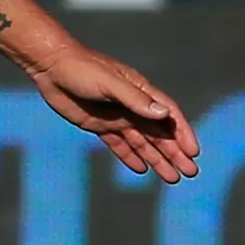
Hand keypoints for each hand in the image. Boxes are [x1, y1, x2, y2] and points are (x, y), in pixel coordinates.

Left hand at [23, 44, 199, 183]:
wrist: (51, 66)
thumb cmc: (82, 69)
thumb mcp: (109, 83)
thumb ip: (135, 99)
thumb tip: (163, 114)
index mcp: (140, 91)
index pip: (168, 115)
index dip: (182, 133)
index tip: (193, 152)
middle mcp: (132, 106)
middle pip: (159, 133)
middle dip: (175, 153)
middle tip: (190, 172)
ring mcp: (116, 116)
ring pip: (142, 142)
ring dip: (157, 159)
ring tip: (172, 178)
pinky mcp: (98, 125)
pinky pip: (119, 144)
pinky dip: (130, 156)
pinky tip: (142, 170)